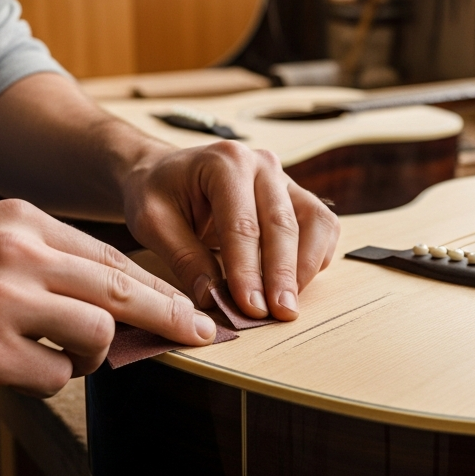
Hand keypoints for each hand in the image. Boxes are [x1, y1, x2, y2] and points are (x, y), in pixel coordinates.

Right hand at [0, 200, 217, 396]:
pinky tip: (18, 369)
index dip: (155, 286)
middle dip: (168, 317)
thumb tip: (105, 294)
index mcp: (19, 220)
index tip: (188, 308)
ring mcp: (3, 302)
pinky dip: (48, 378)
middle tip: (199, 336)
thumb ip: (39, 257)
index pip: (109, 254)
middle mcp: (18, 253)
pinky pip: (52, 374)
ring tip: (65, 357)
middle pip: (121, 287)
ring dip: (93, 355)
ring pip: (95, 332)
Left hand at [123, 142, 340, 320]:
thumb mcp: (153, 222)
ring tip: (287, 303)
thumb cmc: (157, 192)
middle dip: (282, 275)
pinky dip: (314, 257)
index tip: (251, 307)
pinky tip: (293, 283)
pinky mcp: (295, 197)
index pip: (243, 224)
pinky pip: (321, 227)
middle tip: (280, 313)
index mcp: (225, 163)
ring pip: (315, 223)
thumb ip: (184, 258)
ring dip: (305, 267)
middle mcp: (261, 164)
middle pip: (283, 224)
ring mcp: (283, 179)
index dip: (248, 270)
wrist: (164, 172)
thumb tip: (213, 297)